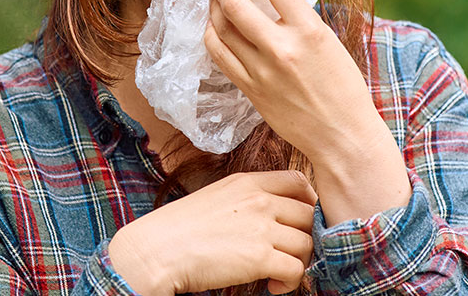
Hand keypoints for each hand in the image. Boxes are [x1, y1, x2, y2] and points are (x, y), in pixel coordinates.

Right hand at [108, 170, 315, 295]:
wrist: (157, 250)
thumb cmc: (178, 229)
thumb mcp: (215, 197)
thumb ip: (245, 200)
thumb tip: (269, 218)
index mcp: (247, 183)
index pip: (298, 182)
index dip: (309, 202)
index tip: (301, 221)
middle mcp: (259, 200)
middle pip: (308, 214)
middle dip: (304, 237)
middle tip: (288, 253)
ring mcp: (261, 228)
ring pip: (306, 243)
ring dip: (298, 262)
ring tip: (277, 273)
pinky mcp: (260, 257)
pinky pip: (297, 270)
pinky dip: (291, 282)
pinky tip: (272, 285)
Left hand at [204, 0, 410, 222]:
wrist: (342, 135)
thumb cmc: (343, 87)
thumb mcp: (329, 42)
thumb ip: (300, 19)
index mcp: (310, 31)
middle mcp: (282, 49)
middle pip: (237, 6)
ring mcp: (262, 71)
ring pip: (222, 31)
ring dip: (214, 9)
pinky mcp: (250, 90)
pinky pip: (220, 57)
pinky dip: (212, 38)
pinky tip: (213, 29)